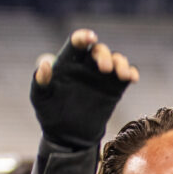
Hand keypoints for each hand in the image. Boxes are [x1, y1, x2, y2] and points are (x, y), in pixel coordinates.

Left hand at [28, 29, 137, 149]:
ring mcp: (102, 76)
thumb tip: (45, 64)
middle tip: (105, 68)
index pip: (77, 44)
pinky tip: (132, 78)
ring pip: (115, 59)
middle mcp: (87, 66)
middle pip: (99, 50)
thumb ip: (40, 82)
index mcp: (68, 63)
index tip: (90, 37)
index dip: (83, 37)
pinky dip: (131, 72)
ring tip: (122, 75)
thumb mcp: (40, 99)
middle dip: (104, 55)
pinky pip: (126, 75)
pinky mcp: (114, 88)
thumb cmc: (50, 114)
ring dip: (120, 63)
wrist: (69, 136)